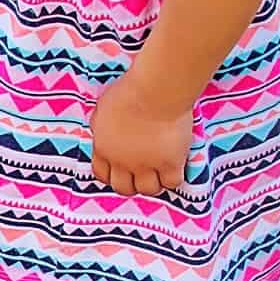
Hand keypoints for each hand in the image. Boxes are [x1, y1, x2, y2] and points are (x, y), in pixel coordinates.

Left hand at [89, 77, 194, 196]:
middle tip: (143, 175)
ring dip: (154, 183)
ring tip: (161, 172)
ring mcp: (146, 165)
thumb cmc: (130, 91)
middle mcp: (122, 162)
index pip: (102, 174)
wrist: (156, 91)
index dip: (112, 175)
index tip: (121, 172)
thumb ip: (102, 125)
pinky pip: (172, 183)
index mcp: (104, 148)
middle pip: (124, 188)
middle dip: (132, 184)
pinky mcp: (170, 163)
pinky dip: (175, 177)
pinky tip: (177, 166)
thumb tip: (102, 131)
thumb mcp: (104, 107)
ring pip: (148, 189)